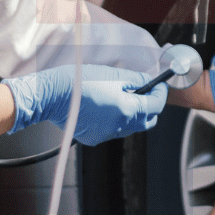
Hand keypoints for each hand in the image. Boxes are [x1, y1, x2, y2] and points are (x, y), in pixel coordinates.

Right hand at [2, 64, 165, 145]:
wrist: (54, 95)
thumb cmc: (81, 81)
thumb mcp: (114, 75)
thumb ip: (136, 80)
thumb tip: (149, 82)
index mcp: (128, 110)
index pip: (157, 105)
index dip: (161, 93)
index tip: (160, 85)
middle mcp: (121, 127)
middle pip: (148, 120)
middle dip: (150, 107)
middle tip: (145, 92)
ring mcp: (108, 135)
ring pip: (131, 127)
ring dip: (133, 114)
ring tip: (122, 97)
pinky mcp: (96, 139)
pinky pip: (114, 131)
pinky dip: (115, 120)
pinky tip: (105, 107)